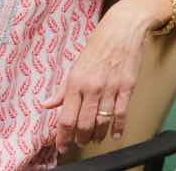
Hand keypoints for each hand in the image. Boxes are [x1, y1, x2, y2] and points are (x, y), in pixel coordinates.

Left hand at [42, 0, 162, 150]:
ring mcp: (111, 88)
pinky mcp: (128, 87)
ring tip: (95, 139)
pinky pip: (122, 113)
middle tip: (80, 142)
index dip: (63, 136)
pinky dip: (118, 128)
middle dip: (81, 139)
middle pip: (84, 124)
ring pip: (103, 122)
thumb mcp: (75, 66)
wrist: (123, 29)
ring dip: (98, 135)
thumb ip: (62, 90)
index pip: (66, 118)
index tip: (62, 146)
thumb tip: (47, 104)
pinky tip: (115, 134)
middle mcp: (92, 87)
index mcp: (75, 82)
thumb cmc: (98, 45)